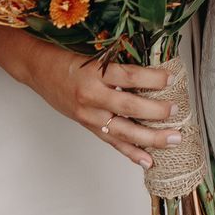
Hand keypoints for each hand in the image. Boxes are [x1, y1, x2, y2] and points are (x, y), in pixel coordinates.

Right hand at [0, 27, 178, 168]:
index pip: (128, 77)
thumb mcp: (92, 54)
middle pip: (129, 107)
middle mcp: (91, 96)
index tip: (171, 78)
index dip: (151, 79)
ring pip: (123, 130)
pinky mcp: (87, 125)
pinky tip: (148, 160)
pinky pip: (112, 141)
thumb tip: (152, 68)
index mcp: (93, 72)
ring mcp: (89, 114)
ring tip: (173, 139)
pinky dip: (131, 152)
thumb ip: (118, 63)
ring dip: (150, 138)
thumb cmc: (67, 56)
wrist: (37, 69)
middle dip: (156, 112)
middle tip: (177, 112)